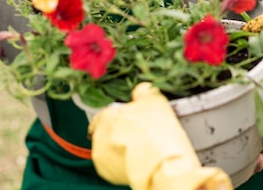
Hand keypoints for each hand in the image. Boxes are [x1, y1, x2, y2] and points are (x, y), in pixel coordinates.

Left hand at [88, 82, 232, 189]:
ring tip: (139, 148)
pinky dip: (120, 162)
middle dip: (118, 132)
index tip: (127, 120)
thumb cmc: (159, 134)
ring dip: (118, 147)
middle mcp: (100, 135)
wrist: (162, 162)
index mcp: (108, 115)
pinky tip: (136, 159)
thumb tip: (143, 89)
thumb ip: (144, 92)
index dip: (118, 117)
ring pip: (107, 148)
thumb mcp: (156, 101)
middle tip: (137, 134)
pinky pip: (111, 164)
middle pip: (105, 131)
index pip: (104, 114)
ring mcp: (101, 155)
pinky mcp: (106, 172)